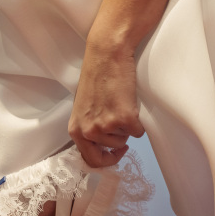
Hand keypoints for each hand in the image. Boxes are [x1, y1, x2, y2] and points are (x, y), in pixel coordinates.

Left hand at [69, 42, 144, 167]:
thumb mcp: (84, 109)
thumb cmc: (96, 76)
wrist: (107, 54)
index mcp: (76, 130)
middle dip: (118, 138)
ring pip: (125, 140)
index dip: (106, 160)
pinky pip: (138, 131)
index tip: (115, 153)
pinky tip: (130, 102)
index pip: (91, 161)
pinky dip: (138, 120)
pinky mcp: (124, 118)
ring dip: (126, 126)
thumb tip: (102, 145)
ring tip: (120, 104)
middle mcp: (89, 131)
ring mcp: (106, 125)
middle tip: (118, 119)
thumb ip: (89, 128)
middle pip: (111, 150)